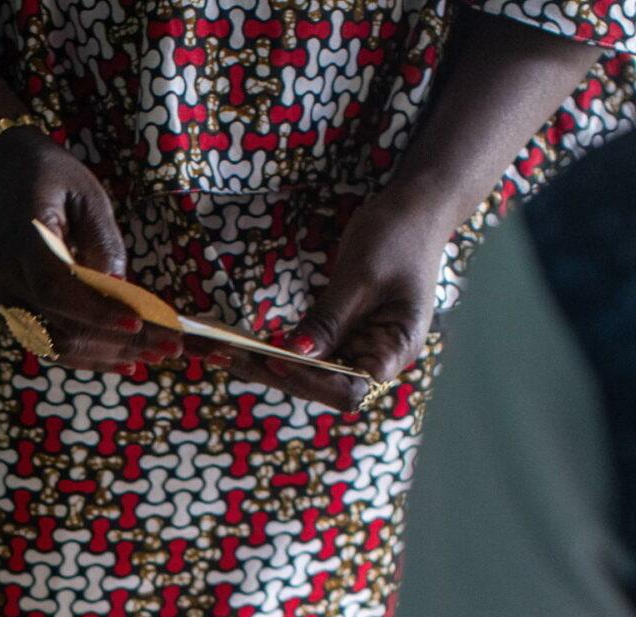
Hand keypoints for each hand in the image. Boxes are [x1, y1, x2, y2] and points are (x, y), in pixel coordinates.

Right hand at [0, 128, 180, 372]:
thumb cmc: (48, 176)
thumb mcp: (86, 193)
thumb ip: (104, 242)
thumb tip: (125, 293)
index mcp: (19, 241)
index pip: (57, 288)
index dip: (98, 311)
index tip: (140, 322)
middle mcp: (0, 278)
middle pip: (60, 327)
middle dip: (118, 341)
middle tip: (171, 347)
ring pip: (54, 346)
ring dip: (106, 355)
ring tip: (154, 355)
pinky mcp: (5, 311)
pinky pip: (48, 344)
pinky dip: (87, 356)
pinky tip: (124, 360)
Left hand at [234, 187, 456, 411]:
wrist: (412, 207)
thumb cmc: (397, 235)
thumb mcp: (360, 277)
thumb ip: (329, 319)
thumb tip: (294, 356)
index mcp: (398, 349)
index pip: (352, 390)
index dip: (313, 382)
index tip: (277, 360)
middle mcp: (378, 356)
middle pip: (324, 386)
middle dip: (277, 374)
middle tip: (229, 357)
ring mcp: (359, 346)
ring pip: (310, 371)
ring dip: (268, 365)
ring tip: (223, 352)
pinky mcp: (342, 333)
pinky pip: (307, 349)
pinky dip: (276, 348)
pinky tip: (242, 345)